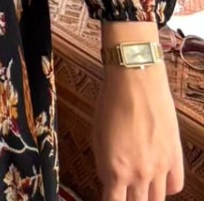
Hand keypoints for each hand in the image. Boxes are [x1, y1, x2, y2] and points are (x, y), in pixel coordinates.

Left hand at [92, 63, 184, 199]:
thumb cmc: (110, 104)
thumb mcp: (96, 136)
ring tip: (140, 190)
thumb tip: (109, 178)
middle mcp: (139, 174)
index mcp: (114, 170)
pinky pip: (174, 186)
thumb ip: (103, 163)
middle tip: (124, 193)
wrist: (137, 83)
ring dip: (147, 197)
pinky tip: (157, 181)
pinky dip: (166, 188)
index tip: (110, 198)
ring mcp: (160, 168)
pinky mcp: (175, 158)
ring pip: (157, 199)